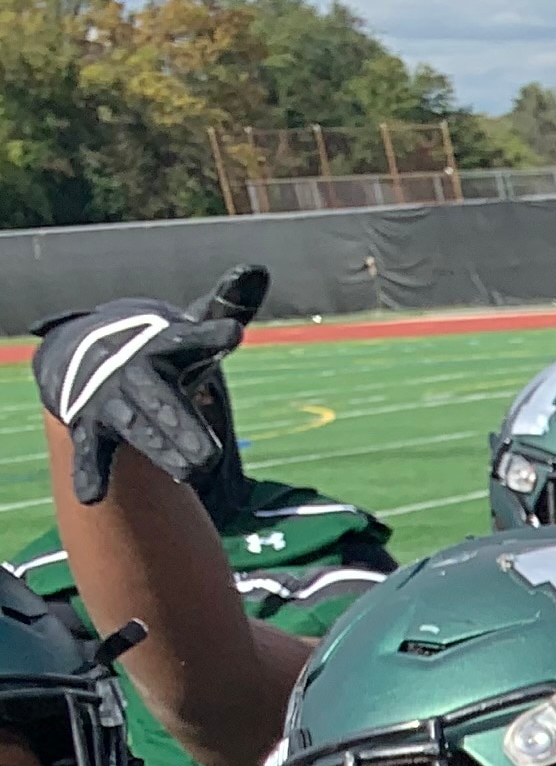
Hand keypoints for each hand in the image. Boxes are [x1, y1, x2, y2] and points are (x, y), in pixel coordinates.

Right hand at [33, 267, 267, 503]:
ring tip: (192, 472)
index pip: (191, 339)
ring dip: (160, 450)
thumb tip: (257, 268)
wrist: (87, 353)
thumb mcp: (190, 327)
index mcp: (163, 346)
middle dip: (183, 425)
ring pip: (137, 429)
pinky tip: (91, 497)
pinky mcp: (91, 427)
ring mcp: (109, 400)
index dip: (211, 336)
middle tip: (208, 455)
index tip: (233, 332)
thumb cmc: (158, 347)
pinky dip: (89, 472)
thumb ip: (228, 305)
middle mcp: (133, 372)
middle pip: (163, 401)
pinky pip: (91, 453)